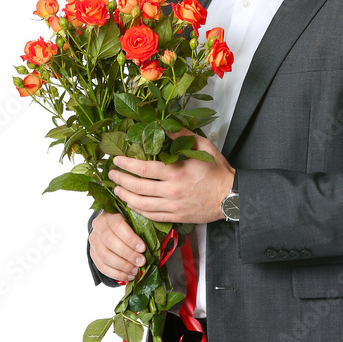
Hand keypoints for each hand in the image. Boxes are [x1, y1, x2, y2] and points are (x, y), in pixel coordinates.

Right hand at [89, 211, 146, 283]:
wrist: (112, 227)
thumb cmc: (128, 223)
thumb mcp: (134, 219)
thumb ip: (141, 226)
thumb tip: (154, 241)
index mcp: (109, 214)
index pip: (118, 225)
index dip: (131, 239)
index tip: (143, 248)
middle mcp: (98, 226)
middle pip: (110, 242)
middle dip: (128, 254)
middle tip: (141, 261)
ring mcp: (93, 240)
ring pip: (105, 256)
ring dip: (122, 266)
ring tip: (135, 271)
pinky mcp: (93, 253)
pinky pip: (102, 266)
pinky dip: (116, 274)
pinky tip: (128, 276)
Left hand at [108, 131, 235, 224]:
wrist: (231, 196)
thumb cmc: (218, 171)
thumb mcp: (203, 146)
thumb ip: (182, 135)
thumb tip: (164, 125)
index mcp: (177, 172)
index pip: (144, 169)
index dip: (127, 165)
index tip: (117, 160)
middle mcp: (172, 191)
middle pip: (138, 187)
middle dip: (121, 180)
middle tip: (111, 174)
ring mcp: (173, 206)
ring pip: (141, 204)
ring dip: (126, 196)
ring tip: (117, 189)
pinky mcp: (176, 216)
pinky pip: (152, 216)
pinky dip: (138, 210)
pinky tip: (132, 204)